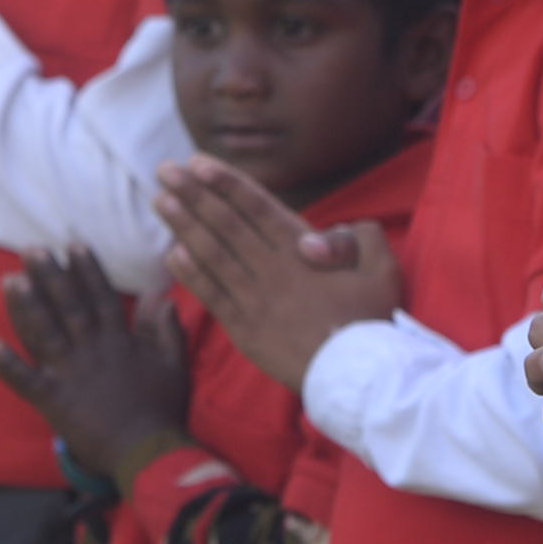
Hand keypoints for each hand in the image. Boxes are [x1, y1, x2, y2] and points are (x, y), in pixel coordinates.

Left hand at [0, 250, 191, 488]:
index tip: (72, 245)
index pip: (100, 297)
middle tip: (30, 250)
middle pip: (67, 307)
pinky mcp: (54, 401)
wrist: (147, 452)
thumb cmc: (162, 410)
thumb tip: (159, 296)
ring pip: (44, 334)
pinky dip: (6, 366)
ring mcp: (70, 375)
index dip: (86, 270)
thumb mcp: (173, 364)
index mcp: (119, 341)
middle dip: (49, 277)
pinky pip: (26, 381)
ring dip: (25, 308)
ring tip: (8, 281)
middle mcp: (91, 351)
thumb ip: (165, 329)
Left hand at [159, 158, 399, 390]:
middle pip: (226, 225)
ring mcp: (255, 301)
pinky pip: (212, 297)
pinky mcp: (246, 330)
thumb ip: (359, 238)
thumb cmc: (372, 322)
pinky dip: (191, 274)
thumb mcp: (382, 270)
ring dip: (184, 226)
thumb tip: (318, 235)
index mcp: (303, 253)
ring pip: (212, 255)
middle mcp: (273, 271)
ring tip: (160, 200)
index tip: (198, 163)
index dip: (226, 183)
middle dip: (194, 194)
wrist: (357, 379)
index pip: (257, 208)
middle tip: (165, 169)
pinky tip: (172, 253)